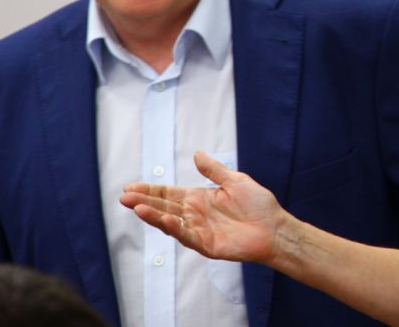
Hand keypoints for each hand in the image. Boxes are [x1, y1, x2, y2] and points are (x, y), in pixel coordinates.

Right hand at [120, 150, 286, 264]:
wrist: (274, 227)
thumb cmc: (258, 204)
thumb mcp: (235, 181)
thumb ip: (214, 170)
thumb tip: (196, 153)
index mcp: (199, 198)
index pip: (168, 194)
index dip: (150, 190)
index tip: (130, 186)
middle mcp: (195, 214)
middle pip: (164, 207)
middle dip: (144, 202)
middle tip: (123, 196)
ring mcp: (199, 230)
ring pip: (170, 223)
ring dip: (153, 216)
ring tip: (136, 207)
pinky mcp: (207, 245)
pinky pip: (187, 236)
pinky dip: (174, 228)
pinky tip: (162, 220)